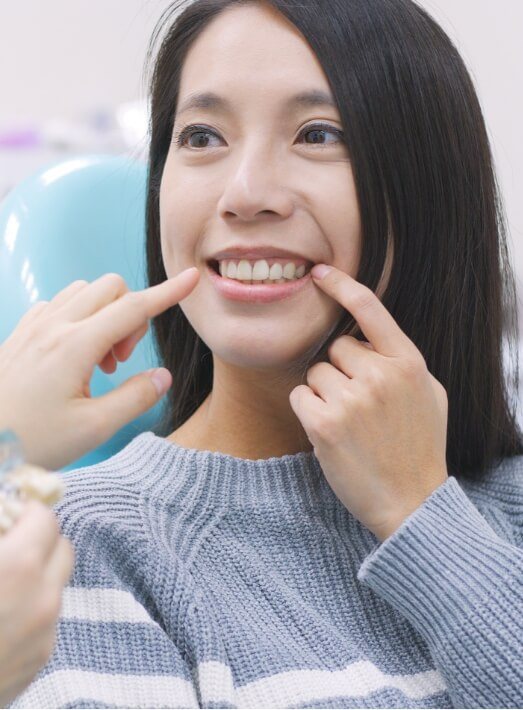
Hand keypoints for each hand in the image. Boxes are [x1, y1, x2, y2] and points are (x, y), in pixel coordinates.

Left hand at [0, 267, 199, 469]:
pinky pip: (56, 305)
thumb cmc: (32, 442)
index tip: (191, 279)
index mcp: (74, 346)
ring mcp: (32, 328)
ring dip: (104, 314)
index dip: (167, 293)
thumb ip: (135, 398)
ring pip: (82, 291)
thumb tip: (162, 376)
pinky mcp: (19, 336)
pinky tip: (74, 353)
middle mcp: (53, 327)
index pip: (133, 307)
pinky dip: (77, 316)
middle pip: (109, 288)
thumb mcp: (94, 428)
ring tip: (99, 360)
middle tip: (122, 360)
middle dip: (131, 313)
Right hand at [0, 501, 73, 704]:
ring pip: (56, 585)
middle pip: (62, 549)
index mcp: (20, 567)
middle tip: (11, 542)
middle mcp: (43, 598)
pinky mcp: (40, 660)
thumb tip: (3, 512)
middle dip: (40, 540)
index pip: (46, 519)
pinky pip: (46, 620)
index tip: (10, 514)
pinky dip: (30, 609)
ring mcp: (45, 632)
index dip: (26, 512)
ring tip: (2, 582)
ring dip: (37, 575)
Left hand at [289, 264, 447, 541]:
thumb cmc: (420, 447)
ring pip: (314, 373)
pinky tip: (330, 433)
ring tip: (348, 423)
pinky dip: (308, 411)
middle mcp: (381, 375)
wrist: (411, 502)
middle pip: (335, 348)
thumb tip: (370, 338)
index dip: (342, 286)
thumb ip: (401, 362)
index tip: (319, 273)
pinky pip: (300, 396)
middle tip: (358, 405)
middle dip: (340, 371)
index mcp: (409, 363)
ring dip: (324, 393)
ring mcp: (352, 399)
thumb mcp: (429, 395)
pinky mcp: (324, 424)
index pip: (370, 309)